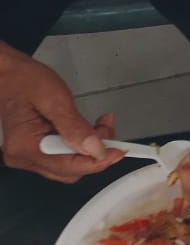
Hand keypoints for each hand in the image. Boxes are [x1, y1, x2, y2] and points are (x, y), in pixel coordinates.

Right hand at [0, 49, 124, 180]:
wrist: (5, 74)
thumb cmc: (25, 80)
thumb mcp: (54, 99)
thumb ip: (75, 126)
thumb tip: (97, 149)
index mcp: (26, 148)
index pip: (70, 167)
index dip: (100, 160)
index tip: (121, 149)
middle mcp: (23, 158)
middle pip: (70, 170)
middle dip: (96, 152)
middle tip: (108, 126)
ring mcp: (26, 156)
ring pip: (68, 165)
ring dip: (89, 148)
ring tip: (100, 123)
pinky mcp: (31, 150)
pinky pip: (60, 156)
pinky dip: (78, 145)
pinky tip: (86, 128)